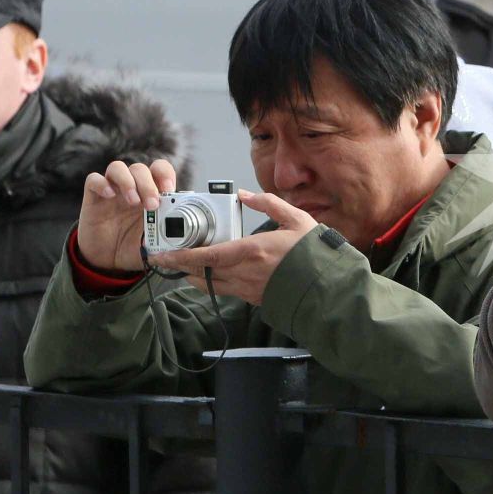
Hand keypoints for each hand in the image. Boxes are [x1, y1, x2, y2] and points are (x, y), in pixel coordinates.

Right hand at [76, 159, 179, 274]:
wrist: (108, 262)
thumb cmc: (134, 248)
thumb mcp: (156, 246)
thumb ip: (170, 242)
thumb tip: (186, 245)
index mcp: (150, 195)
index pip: (159, 170)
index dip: (165, 174)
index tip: (168, 190)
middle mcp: (132, 189)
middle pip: (140, 168)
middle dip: (148, 184)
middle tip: (152, 205)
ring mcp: (111, 191)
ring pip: (117, 168)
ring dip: (127, 181)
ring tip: (133, 202)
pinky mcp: (93, 198)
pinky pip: (93, 179)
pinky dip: (102, 183)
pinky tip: (109, 195)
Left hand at [146, 191, 315, 305]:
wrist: (329, 285)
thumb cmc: (314, 253)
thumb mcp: (296, 219)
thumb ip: (268, 204)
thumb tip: (244, 195)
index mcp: (252, 250)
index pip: (206, 256)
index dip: (180, 256)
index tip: (163, 254)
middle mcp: (245, 272)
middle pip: (201, 272)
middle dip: (179, 266)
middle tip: (163, 259)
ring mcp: (248, 288)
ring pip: (209, 285)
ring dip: (193, 276)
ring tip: (183, 267)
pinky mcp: (254, 298)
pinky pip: (225, 291)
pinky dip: (212, 283)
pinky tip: (210, 275)